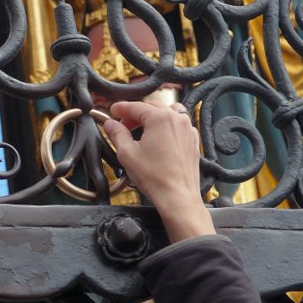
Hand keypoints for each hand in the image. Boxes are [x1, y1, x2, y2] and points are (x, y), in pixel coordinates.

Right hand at [102, 101, 215, 241]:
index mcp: (160, 118)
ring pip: (168, 113)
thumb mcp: (127, 153)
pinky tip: (159, 138)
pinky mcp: (193, 140)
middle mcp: (176, 118)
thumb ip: (117, 134)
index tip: (113, 111)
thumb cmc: (154, 177)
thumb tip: (110, 124)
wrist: (178, 196)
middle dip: (135, 114)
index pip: (136, 106)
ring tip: (142, 129)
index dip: (121, 108)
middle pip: (151, 108)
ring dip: (153, 117)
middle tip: (122, 124)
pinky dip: (167, 126)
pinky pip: (179, 125)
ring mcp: (188, 128)